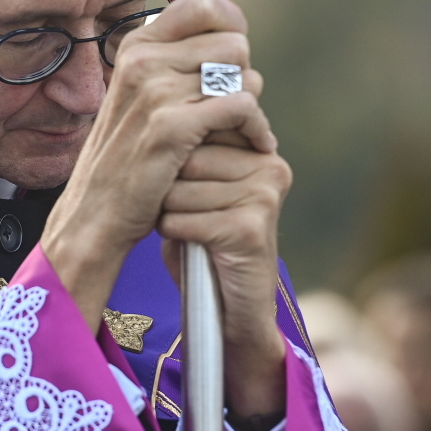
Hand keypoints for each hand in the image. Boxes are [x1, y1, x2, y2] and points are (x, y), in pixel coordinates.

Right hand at [42, 0, 288, 418]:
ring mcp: (155, 92)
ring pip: (242, 73)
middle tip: (237, 110)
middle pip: (233, 41)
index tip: (236, 58)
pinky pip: (242, 107)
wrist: (95, 216)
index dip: (232, 25)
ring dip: (253, 106)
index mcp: (134, 47)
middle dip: (244, 76)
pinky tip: (253, 146)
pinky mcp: (172, 127)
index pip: (204, 4)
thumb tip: (231, 40)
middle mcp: (141, 61)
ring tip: (243, 132)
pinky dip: (257, 129)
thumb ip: (175, 65)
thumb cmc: (127, 161)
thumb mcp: (140, 100)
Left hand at [160, 143, 290, 421]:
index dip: (173, 161)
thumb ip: (190, 156)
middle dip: (169, 187)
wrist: (235, 309)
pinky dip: (174, 235)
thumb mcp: (198, 190)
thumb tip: (160, 122)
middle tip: (184, 214)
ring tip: (191, 232)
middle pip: (187, 158)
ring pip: (180, 190)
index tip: (176, 185)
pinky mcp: (250, 228)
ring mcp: (263, 196)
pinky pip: (183, 219)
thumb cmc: (207, 245)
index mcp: (259, 152)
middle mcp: (269, 167)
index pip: (198, 131)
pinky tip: (192, 246)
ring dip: (169, 214)